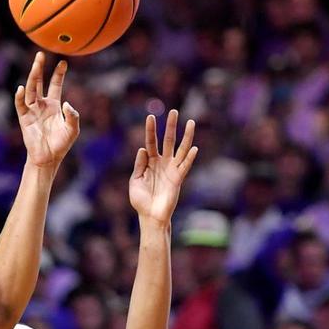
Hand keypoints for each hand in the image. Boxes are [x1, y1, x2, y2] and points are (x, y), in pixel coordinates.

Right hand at [15, 52, 79, 168]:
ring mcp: (32, 111)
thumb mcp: (73, 129)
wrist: (48, 158)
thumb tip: (67, 104)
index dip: (58, 73)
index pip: (55, 84)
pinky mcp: (24, 119)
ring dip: (32, 76)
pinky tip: (22, 88)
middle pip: (39, 82)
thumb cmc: (61, 145)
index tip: (63, 61)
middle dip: (39, 68)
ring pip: (31, 89)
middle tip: (41, 53)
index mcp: (53, 105)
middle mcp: (41, 104)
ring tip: (36, 64)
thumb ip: (73, 116)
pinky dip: (20, 97)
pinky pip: (21, 105)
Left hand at [128, 111, 197, 228]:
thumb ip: (139, 165)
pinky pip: (185, 166)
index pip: (151, 142)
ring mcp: (172, 170)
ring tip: (191, 122)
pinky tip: (194, 148)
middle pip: (168, 140)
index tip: (151, 116)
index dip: (151, 130)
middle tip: (174, 111)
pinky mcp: (178, 179)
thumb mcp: (135, 181)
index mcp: (150, 162)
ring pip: (180, 149)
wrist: (150, 216)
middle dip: (171, 126)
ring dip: (186, 136)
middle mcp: (163, 163)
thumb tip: (142, 148)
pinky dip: (189, 158)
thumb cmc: (141, 200)